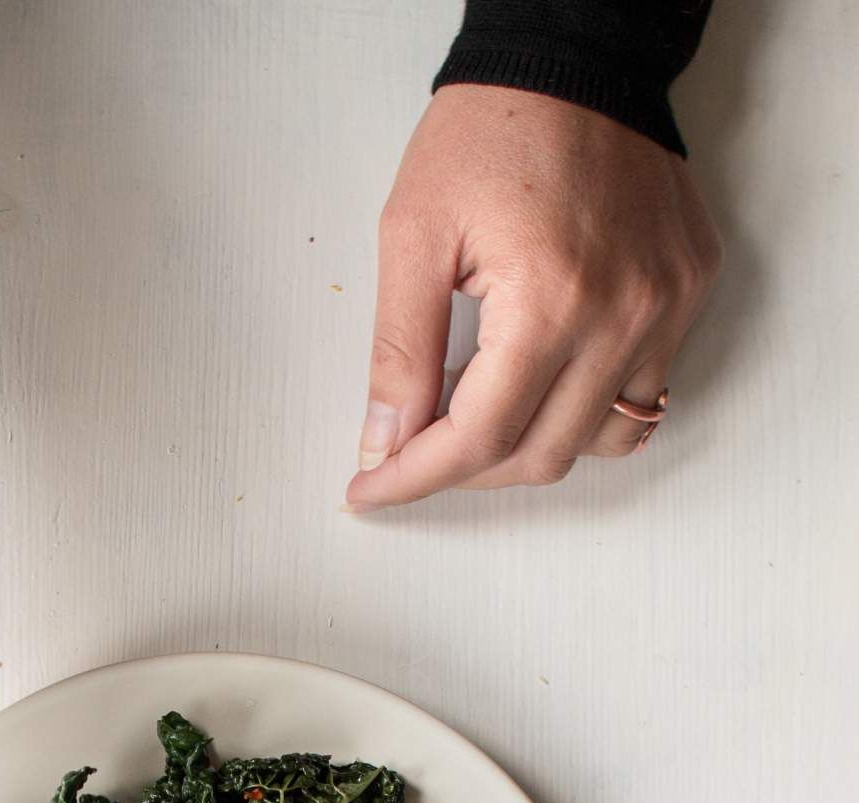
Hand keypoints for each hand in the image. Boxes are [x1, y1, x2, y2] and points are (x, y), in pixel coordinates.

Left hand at [346, 86, 721, 507]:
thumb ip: (399, 352)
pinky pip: (643, 393)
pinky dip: (587, 411)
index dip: (416, 476)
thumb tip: (385, 442)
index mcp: (552, 301)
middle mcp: (624, 315)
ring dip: (530, 448)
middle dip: (466, 471)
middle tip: (415, 450)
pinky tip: (540, 383)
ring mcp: (667, 308)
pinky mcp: (688, 292)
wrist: (575, 55)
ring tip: (479, 414)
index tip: (372, 488)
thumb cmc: (493, 128)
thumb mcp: (413, 235)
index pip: (480, 438)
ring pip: (599, 441)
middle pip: (539, 456)